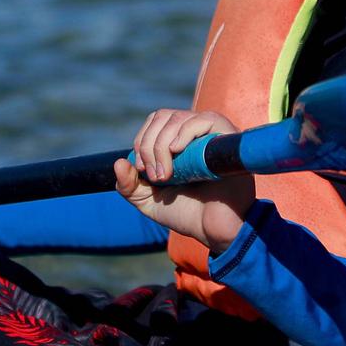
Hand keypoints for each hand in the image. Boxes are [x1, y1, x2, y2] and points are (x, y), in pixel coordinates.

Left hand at [112, 109, 254, 253]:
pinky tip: (178, 152)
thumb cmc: (186, 214)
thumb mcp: (148, 201)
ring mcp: (212, 133)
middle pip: (163, 117)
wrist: (214, 229)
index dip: (142, 141)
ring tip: (166, 175)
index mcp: (178, 142)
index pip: (155, 121)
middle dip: (149, 146)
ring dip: (162, 146)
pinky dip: (183, 133)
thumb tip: (118, 162)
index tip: (142, 171)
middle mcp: (195, 133)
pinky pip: (204, 119)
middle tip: (155, 176)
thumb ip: (128, 185)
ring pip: (178, 118)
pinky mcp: (228, 137)